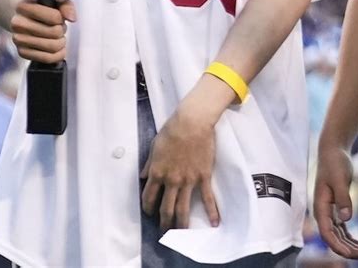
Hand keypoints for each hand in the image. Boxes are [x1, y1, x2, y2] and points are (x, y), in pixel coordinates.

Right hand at [11, 0, 75, 62]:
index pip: (54, 17)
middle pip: (54, 33)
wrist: (21, 15)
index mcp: (23, 7)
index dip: (61, 18)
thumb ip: (65, 5)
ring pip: (52, 47)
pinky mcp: (22, 52)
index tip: (58, 17)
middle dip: (62, 30)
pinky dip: (58, 55)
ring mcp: (18, 39)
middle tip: (59, 27)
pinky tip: (57, 48)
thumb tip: (71, 18)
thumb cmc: (40, 7)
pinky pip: (47, 59)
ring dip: (61, 42)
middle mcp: (18, 24)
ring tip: (57, 37)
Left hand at [140, 105, 218, 231]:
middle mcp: (171, 180)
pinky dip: (212, 212)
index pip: (149, 197)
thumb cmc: (171, 131)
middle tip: (164, 231)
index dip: (148, 208)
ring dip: (182, 224)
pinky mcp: (203, 177)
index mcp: (157, 172)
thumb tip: (142, 177)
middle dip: (164, 223)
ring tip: (181, 235)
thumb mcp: (155, 146)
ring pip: (183, 209)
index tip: (149, 213)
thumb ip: (149, 163)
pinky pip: (207, 198)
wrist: (192, 123)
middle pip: (166, 208)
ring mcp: (188, 181)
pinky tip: (214, 223)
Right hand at [314, 145, 357, 259]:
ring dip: (349, 245)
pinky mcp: (335, 207)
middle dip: (347, 249)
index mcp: (320, 205)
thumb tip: (345, 219)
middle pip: (333, 237)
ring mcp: (328, 210)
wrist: (332, 150)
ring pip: (338, 235)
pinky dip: (349, 237)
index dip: (337, 246)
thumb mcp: (339, 178)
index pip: (326, 233)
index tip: (351, 254)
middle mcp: (322, 211)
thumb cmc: (334, 162)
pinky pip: (341, 228)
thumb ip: (342, 198)